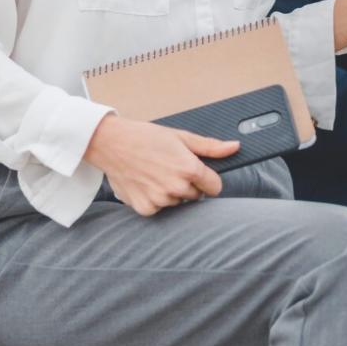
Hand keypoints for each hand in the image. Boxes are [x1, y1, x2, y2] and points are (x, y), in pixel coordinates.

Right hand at [82, 114, 240, 216]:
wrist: (112, 143)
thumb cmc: (145, 137)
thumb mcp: (181, 137)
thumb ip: (210, 147)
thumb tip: (234, 148)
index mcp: (189, 169)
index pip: (215, 187)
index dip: (208, 179)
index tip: (198, 173)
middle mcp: (176, 187)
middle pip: (196, 196)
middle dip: (188, 184)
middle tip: (170, 168)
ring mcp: (160, 200)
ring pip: (177, 202)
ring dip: (171, 192)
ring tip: (156, 173)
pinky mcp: (145, 208)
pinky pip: (159, 208)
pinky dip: (154, 199)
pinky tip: (146, 183)